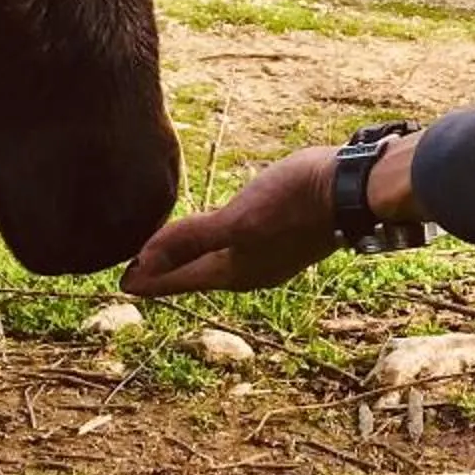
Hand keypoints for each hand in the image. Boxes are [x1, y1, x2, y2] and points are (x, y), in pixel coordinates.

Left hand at [123, 147, 341, 296]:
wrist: (353, 191)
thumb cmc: (295, 204)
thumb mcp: (239, 220)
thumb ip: (192, 239)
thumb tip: (144, 258)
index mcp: (235, 272)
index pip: (181, 280)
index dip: (149, 279)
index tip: (121, 282)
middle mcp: (250, 270)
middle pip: (197, 274)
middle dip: (167, 272)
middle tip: (137, 270)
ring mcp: (269, 255)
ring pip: (217, 261)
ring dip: (190, 258)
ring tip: (171, 252)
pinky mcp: (283, 234)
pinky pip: (235, 244)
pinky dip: (214, 242)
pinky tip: (219, 230)